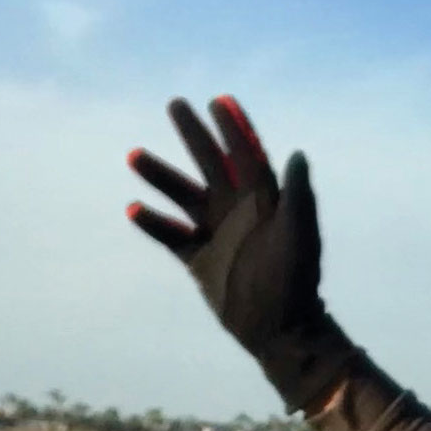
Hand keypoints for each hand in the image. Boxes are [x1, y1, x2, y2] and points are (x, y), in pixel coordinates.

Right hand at [126, 95, 359, 414]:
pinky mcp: (200, 261)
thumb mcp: (299, 237)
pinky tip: (132, 208)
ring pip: (183, 196)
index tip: (221, 101)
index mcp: (263, 203)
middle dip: (194, 135)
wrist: (281, 329)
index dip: (236, 129)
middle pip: (211, 164)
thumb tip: (296, 154)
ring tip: (134, 154)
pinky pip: (171, 236)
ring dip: (161, 176)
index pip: (247, 156)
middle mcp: (237, 212)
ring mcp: (216, 234)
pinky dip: (153, 223)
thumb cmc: (296, 282)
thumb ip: (298, 197)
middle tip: (175, 104)